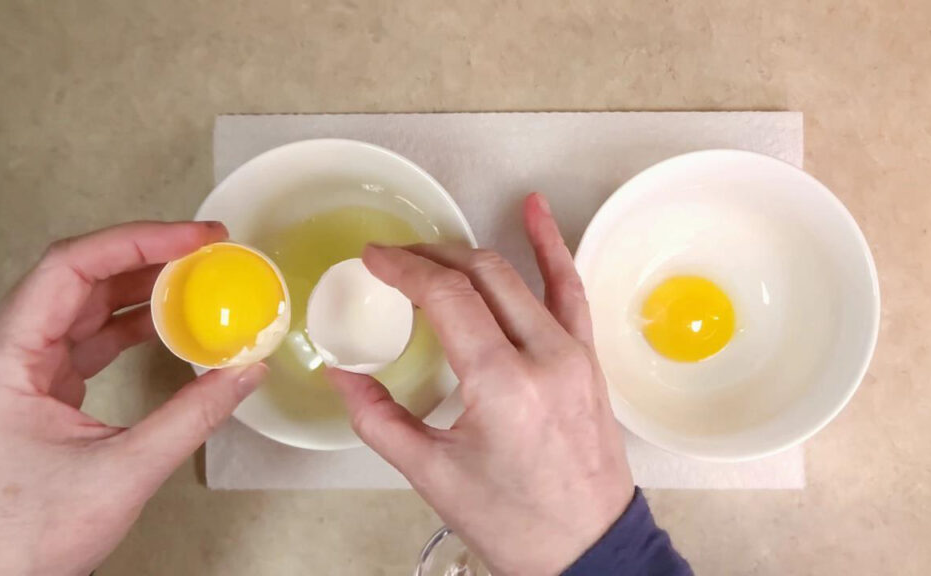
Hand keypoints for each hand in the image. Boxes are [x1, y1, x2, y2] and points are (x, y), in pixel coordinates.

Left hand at [0, 222, 267, 575]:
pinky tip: (175, 326)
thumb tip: (245, 372)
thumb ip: (192, 416)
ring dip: (146, 290)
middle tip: (210, 250)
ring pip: (88, 306)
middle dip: (150, 256)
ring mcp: (24, 370)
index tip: (196, 240)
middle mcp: (9, 352)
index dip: (138, 242)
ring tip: (201, 280)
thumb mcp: (121, 472)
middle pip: (81, 276)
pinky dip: (137, 327)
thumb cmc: (22, 535)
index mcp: (6, 358)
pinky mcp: (42, 390)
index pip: (72, 268)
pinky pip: (93, 339)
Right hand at [330, 194, 633, 575]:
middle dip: (431, 258)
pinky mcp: (587, 358)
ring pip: (520, 277)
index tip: (375, 258)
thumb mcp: (432, 476)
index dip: (405, 268)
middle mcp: (544, 356)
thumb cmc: (516, 522)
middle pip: (482, 276)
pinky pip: (570, 289)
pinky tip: (537, 212)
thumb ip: (378, 420)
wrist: (588, 549)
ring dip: (472, 256)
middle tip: (395, 262)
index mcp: (503, 384)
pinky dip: (552, 248)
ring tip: (434, 247)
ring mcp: (573, 353)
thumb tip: (342, 377)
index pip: (448, 298)